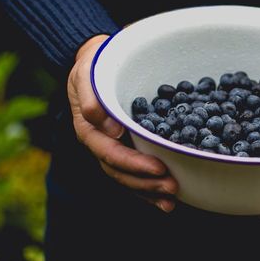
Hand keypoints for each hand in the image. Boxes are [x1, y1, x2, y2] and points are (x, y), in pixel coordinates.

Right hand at [67, 34, 177, 212]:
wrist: (98, 61)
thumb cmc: (94, 65)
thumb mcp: (87, 74)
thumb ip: (92, 98)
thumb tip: (109, 128)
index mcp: (88, 129)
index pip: (110, 153)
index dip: (133, 163)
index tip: (158, 168)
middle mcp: (100, 144)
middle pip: (120, 172)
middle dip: (146, 183)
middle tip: (172, 187)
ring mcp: (112, 149)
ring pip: (128, 178)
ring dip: (149, 191)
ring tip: (172, 199)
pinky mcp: (126, 148)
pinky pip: (135, 173)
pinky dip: (150, 187)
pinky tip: (168, 200)